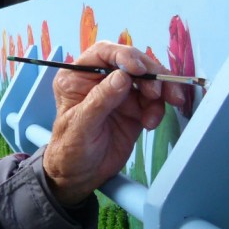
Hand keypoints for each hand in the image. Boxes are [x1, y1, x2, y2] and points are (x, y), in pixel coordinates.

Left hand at [42, 41, 186, 205]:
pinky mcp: (134, 109)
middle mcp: (101, 80)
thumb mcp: (81, 125)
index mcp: (79, 77)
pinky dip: (158, 109)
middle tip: (158, 92)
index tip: (139, 69)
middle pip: (132, 64)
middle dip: (150, 75)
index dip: (124, 56)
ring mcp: (120, 95)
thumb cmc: (70, 149)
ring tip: (154, 116)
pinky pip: (153, 101)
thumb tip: (122, 76)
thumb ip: (101, 100)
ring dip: (159, 94)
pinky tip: (151, 123)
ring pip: (147, 82)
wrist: (79, 175)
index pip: (104, 53)